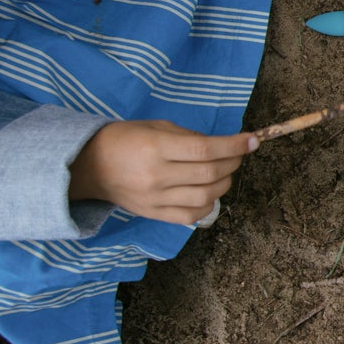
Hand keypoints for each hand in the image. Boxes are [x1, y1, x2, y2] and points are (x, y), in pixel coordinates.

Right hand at [67, 120, 257, 225]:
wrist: (90, 167)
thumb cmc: (125, 139)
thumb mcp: (157, 126)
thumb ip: (190, 137)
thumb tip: (223, 146)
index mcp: (156, 147)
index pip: (205, 149)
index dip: (234, 146)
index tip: (253, 140)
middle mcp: (157, 175)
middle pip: (209, 173)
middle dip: (233, 162)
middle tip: (237, 155)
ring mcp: (155, 199)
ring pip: (205, 197)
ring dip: (224, 184)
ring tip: (223, 173)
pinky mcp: (153, 214)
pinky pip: (191, 216)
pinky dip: (208, 205)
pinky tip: (209, 193)